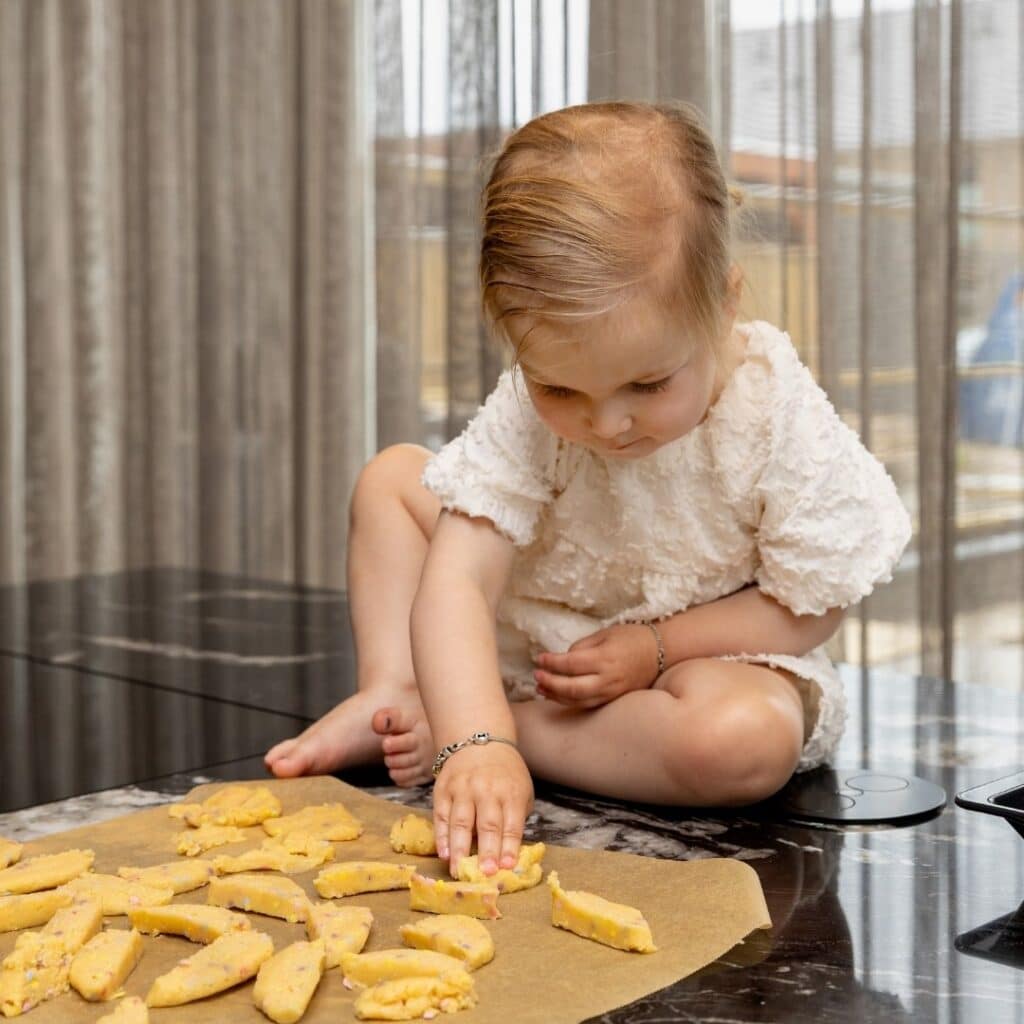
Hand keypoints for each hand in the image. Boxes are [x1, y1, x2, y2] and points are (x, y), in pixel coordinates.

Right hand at [433, 742, 533, 877]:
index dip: (510, 847)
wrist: (477, 740)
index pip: (511, 824)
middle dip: (487, 851)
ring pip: (461, 822)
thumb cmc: (504, 774)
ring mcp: (463, 789)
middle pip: (487, 825)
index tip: (508, 867)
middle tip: (485, 874)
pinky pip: (441, 816)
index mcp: (511, 792)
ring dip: (460, 849)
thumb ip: (516, 818)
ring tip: (459, 871)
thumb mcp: (521, 790)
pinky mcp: (443, 790)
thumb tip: (509, 854)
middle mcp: (487, 790)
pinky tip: (444, 854)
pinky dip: (442, 836)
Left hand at [533, 623, 659, 708]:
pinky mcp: (614, 699)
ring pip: (578, 700)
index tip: (540, 658)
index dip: (551, 663)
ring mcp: (612, 692)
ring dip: (556, 696)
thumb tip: (563, 660)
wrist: (661, 652)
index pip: (570, 664)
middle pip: (571, 688)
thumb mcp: (604, 634)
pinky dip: (570, 702)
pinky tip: (557, 696)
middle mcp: (608, 679)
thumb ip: (581, 647)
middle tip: (536, 675)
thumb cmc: (631, 638)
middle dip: (550, 683)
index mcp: (605, 658)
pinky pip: (588, 704)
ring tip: (541, 687)